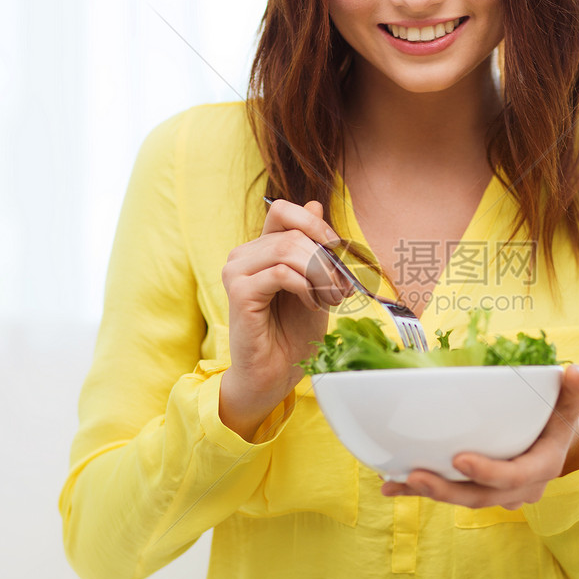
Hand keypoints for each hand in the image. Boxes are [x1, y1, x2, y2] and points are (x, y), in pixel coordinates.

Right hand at [218, 199, 350, 438]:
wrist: (274, 375)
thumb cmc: (293, 333)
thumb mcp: (314, 282)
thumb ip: (313, 247)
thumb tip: (315, 203)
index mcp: (260, 249)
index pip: (283, 211)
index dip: (315, 224)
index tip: (337, 249)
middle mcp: (243, 256)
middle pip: (293, 233)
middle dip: (326, 259)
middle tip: (342, 289)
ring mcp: (237, 272)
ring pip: (288, 249)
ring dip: (320, 274)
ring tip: (331, 299)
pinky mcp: (239, 293)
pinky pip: (281, 273)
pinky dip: (306, 287)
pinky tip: (313, 305)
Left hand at [381, 364, 578, 508]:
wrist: (557, 442)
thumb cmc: (558, 417)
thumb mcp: (569, 403)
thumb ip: (575, 390)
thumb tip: (577, 371)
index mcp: (541, 467)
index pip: (515, 476)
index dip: (487, 472)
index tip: (460, 458)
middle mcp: (519, 489)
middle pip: (481, 496)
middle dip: (447, 490)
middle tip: (415, 476)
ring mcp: (498, 495)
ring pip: (462, 499)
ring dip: (428, 493)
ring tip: (396, 482)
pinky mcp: (478, 491)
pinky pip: (449, 494)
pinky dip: (419, 493)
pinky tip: (391, 486)